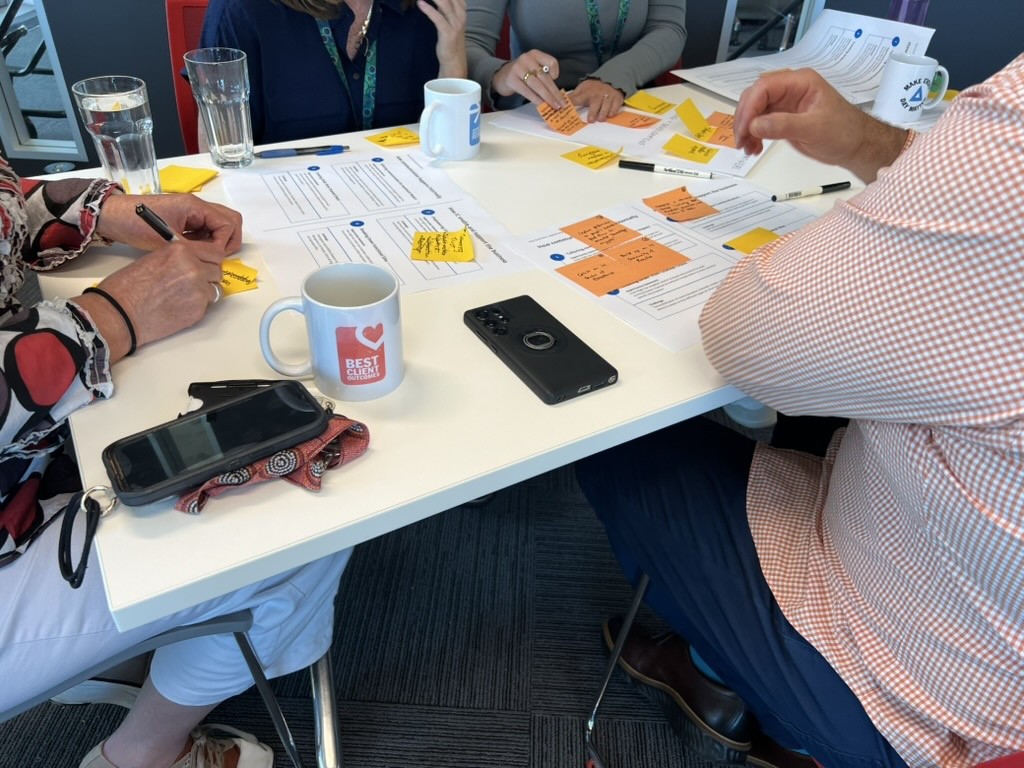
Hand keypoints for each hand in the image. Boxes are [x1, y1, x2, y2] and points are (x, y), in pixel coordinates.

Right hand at [73, 240, 225, 360]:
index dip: (209, 259)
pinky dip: (197, 305)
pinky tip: (179, 306)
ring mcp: (199, 290)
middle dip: (208, 275)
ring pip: (214, 288)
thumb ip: (178, 259)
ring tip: (182, 296)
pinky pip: (206, 305)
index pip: (214, 252)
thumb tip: (194, 262)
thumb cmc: (128, 287)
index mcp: (181, 251)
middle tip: (193, 282)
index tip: (205, 264)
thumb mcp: (155, 259)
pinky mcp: (198, 310)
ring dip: (204, 291)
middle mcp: (194, 268)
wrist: (120, 313)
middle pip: (217, 270)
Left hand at [95, 193, 242, 254]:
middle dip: (229, 240)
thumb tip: (215, 260)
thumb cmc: (137, 225)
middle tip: (217, 256)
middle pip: (230, 219)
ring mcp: (192, 210)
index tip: (211, 257)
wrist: (113, 216)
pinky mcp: (185, 216)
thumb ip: (196, 250)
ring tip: (205, 254)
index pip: (227, 223)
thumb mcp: (168, 242)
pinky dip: (207, 239)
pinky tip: (195, 249)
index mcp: (195, 206)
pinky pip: (207, 227)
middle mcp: (197, 205)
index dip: (224, 243)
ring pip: (220, 223)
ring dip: (218, 239)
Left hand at [418, 0, 466, 77]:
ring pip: (444, 4)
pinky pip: (438, 18)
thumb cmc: (450, 39)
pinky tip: (420, 3)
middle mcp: (461, 15)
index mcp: (461, 10)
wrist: (454, 60)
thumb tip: (437, 1)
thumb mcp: (449, 20)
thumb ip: (444, 8)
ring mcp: (456, 24)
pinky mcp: (448, 32)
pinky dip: (429, 10)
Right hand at [491, 50, 563, 109]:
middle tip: (562, 104)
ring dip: (547, 98)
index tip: (555, 80)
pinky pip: (527, 91)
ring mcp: (518, 68)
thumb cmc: (522, 74)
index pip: (551, 62)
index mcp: (535, 54)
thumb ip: (544, 74)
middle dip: (554, 92)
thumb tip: (557, 93)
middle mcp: (527, 59)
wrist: (502, 76)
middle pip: (545, 77)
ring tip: (554, 106)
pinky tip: (542, 105)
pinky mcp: (512, 80)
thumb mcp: (533, 67)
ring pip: (537, 85)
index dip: (555, 72)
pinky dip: (536, 99)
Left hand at [570, 79, 623, 122]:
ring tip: (600, 119)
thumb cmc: (593, 88)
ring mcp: (608, 95)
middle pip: (595, 102)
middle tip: (591, 120)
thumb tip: (562, 103)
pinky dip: (613, 110)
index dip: (572, 102)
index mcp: (586, 92)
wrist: (609, 79)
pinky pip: (616, 105)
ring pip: (606, 104)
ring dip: (603, 112)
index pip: (577, 98)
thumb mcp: (582, 89)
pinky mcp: (617, 98)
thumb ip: (573, 97)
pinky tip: (610, 114)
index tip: (566, 108)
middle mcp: (597, 93)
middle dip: (593, 111)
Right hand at [734, 68, 907, 182]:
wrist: (856, 146)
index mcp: (800, 82)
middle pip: (755, 97)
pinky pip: (760, 123)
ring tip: (747, 148)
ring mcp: (785, 104)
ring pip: (754, 111)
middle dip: (744, 118)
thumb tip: (755, 125)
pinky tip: (754, 148)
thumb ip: (784, 125)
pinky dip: (753, 135)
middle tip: (741, 140)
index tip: (745, 128)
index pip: (764, 87)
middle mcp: (790, 89)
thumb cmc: (844, 132)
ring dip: (746, 129)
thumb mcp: (814, 128)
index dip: (750, 106)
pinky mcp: (782, 119)